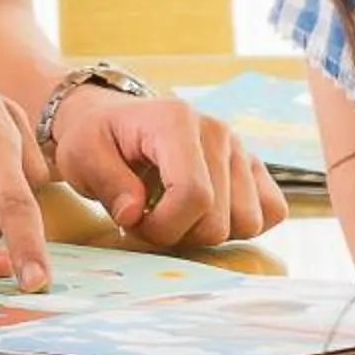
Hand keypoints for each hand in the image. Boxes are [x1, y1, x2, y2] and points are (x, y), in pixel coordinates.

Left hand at [45, 88, 287, 248]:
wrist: (112, 120)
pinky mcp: (252, 166)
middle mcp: (217, 131)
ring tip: (174, 214)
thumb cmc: (96, 138)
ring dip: (207, 233)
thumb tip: (136, 213)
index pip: (193, 195)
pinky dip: (241, 225)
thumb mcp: (82, 156)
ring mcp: (240, 148)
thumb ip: (107, 183)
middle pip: (219, 220)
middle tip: (147, 218)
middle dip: (178, 234)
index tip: (133, 224)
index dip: (163, 227)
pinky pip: (273, 211)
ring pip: (248, 223)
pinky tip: (206, 213)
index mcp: (176, 122)